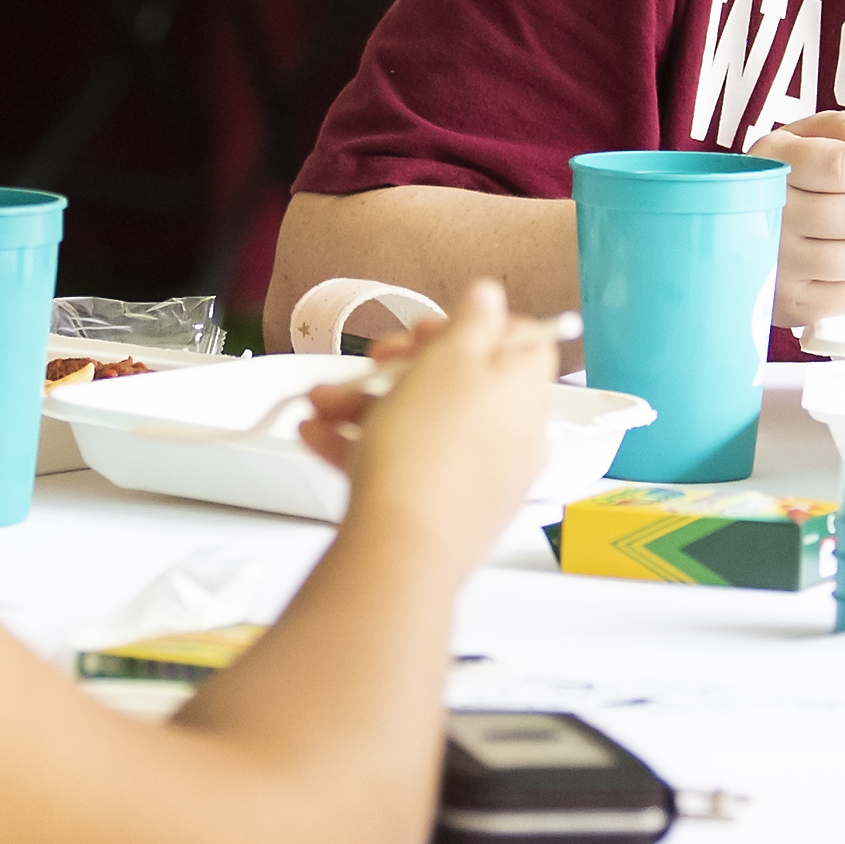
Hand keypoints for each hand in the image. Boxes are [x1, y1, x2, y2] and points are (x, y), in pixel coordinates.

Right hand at [301, 279, 557, 545]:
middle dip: (401, 367)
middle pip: (461, 382)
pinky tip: (319, 437)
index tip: (428, 331)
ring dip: (368, 405)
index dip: (473, 326)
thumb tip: (491, 295)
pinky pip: (404, 464)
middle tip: (372, 363)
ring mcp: (477, 475)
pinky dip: (363, 446)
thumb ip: (475, 321)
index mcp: (525, 392)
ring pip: (424, 423)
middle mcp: (511, 436)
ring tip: (323, 405)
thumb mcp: (450, 359)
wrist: (401, 548)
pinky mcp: (442, 508)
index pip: (521, 342)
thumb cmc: (430, 452)